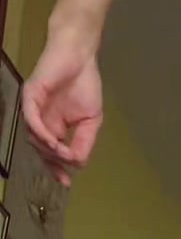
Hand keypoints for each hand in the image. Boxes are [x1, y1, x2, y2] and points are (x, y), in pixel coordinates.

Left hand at [21, 24, 103, 185]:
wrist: (80, 56)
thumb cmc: (85, 83)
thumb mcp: (91, 121)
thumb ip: (85, 142)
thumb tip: (78, 163)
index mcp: (53, 126)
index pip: (51, 153)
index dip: (57, 168)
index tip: (66, 182)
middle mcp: (40, 120)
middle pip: (41, 149)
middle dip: (54, 162)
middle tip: (66, 169)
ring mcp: (33, 109)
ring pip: (34, 138)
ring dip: (48, 150)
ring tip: (64, 153)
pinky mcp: (30, 97)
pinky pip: (31, 120)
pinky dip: (42, 134)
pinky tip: (54, 142)